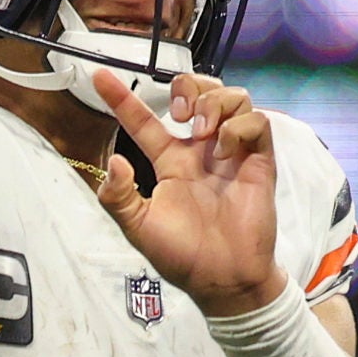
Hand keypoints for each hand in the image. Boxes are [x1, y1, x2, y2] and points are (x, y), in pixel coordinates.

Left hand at [91, 69, 285, 316]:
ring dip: (214, 102)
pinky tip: (226, 150)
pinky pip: (258, 123)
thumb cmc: (182, 256)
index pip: (143, 120)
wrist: (223, 280)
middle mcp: (202, 150)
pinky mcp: (259, 162)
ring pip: (232, 97)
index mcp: (170, 161)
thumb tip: (114, 162)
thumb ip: (117, 198)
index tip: (98, 76)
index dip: (121, 97)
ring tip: (203, 131)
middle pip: (198, 91)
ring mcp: (232, 154)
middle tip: (181, 116)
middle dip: (188, 87)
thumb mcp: (138, 229)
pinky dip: (240, 126)